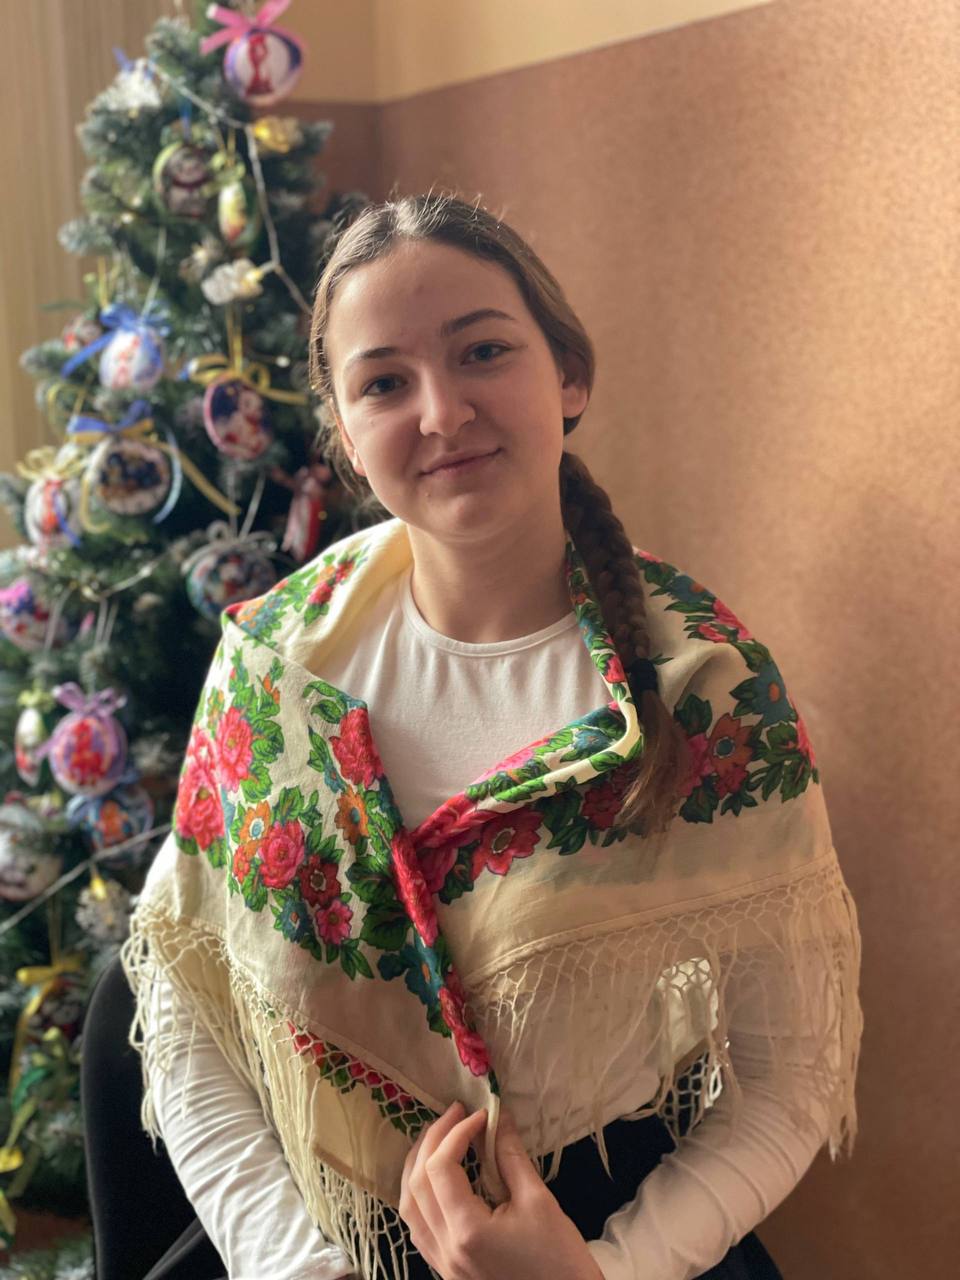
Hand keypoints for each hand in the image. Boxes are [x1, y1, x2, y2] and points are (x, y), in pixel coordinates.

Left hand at [399, 1100, 604, 1279]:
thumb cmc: (559, 1260)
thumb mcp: (539, 1202)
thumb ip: (510, 1156)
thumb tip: (498, 1116)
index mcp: (466, 1231)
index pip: (441, 1167)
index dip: (457, 1132)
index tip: (482, 1114)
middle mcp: (445, 1248)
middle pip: (417, 1183)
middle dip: (433, 1140)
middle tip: (456, 1113)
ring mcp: (442, 1263)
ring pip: (409, 1206)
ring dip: (418, 1166)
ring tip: (440, 1138)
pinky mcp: (447, 1270)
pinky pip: (418, 1226)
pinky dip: (420, 1194)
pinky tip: (437, 1178)